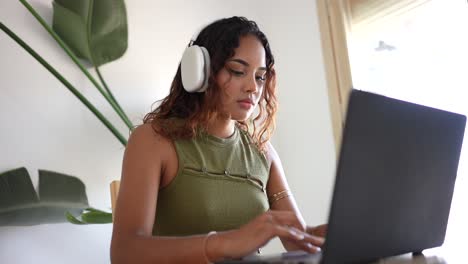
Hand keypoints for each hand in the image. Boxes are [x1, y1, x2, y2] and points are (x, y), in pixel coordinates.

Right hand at [208, 211, 323, 260]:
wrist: (228, 243)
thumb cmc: (243, 242)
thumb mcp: (261, 236)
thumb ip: (273, 233)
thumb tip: (287, 238)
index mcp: (270, 216)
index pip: (292, 222)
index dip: (304, 231)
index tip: (313, 241)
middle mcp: (270, 215)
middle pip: (296, 223)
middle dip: (309, 234)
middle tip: (320, 243)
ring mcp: (268, 220)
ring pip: (292, 227)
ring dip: (306, 237)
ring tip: (316, 245)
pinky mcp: (265, 228)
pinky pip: (283, 230)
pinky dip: (293, 235)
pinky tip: (301, 240)